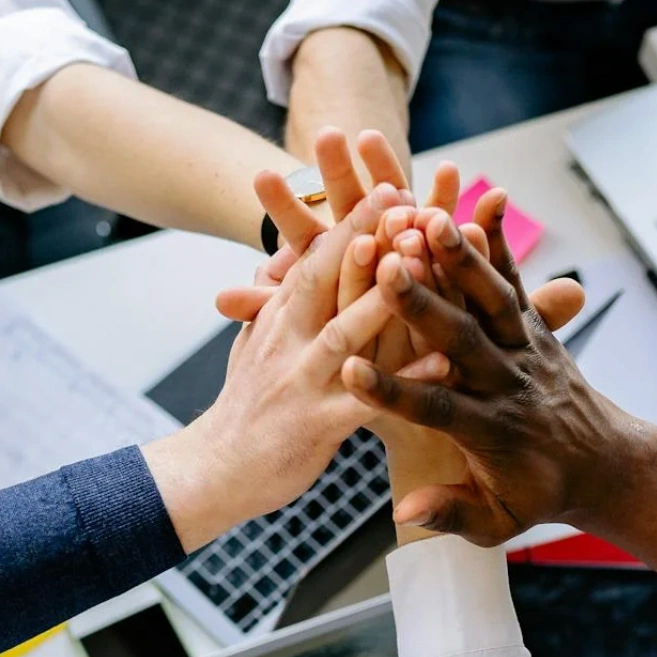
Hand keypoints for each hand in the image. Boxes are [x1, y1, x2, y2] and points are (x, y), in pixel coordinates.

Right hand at [142, 203, 398, 549]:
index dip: (353, 222)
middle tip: (406, 198)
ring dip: (385, 293)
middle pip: (328, 278)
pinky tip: (443, 364)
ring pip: (346, 329)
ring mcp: (301, 381)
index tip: (390, 184)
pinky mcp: (315, 426)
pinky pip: (366, 401)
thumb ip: (271, 302)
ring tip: (423, 260)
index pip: (316, 259)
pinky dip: (404, 381)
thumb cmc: (244, 408)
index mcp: (280, 318)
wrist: (212, 471)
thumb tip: (280, 261)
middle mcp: (288, 340)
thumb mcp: (252, 342)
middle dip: (368, 235)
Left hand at [215, 128, 456, 322]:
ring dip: (384, 167)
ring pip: (394, 194)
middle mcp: (365, 232)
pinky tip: (452, 171)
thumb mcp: (307, 324)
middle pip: (345, 197)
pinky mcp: (442, 239)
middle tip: (324, 136)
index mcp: (328, 252)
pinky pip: (446, 216)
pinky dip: (449, 196)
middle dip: (336, 169)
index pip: (301, 226)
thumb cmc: (347, 336)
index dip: (284, 204)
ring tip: (372, 140)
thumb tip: (218, 300)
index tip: (260, 176)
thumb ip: (269, 307)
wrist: (402, 348)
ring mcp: (404, 230)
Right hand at [339, 217, 650, 544]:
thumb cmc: (537, 495)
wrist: (604, 464)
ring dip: (462, 258)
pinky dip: (501, 243)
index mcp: (490, 431)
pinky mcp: (535, 326)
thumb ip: (452, 514)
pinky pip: (516, 280)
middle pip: (462, 340)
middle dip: (424, 303)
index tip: (349, 371)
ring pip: (492, 299)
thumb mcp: (497, 523)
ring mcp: (526, 349)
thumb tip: (405, 513)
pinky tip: (481, 200)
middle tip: (389, 266)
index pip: (435, 409)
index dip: (392, 391)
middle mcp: (508, 382)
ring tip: (431, 216)